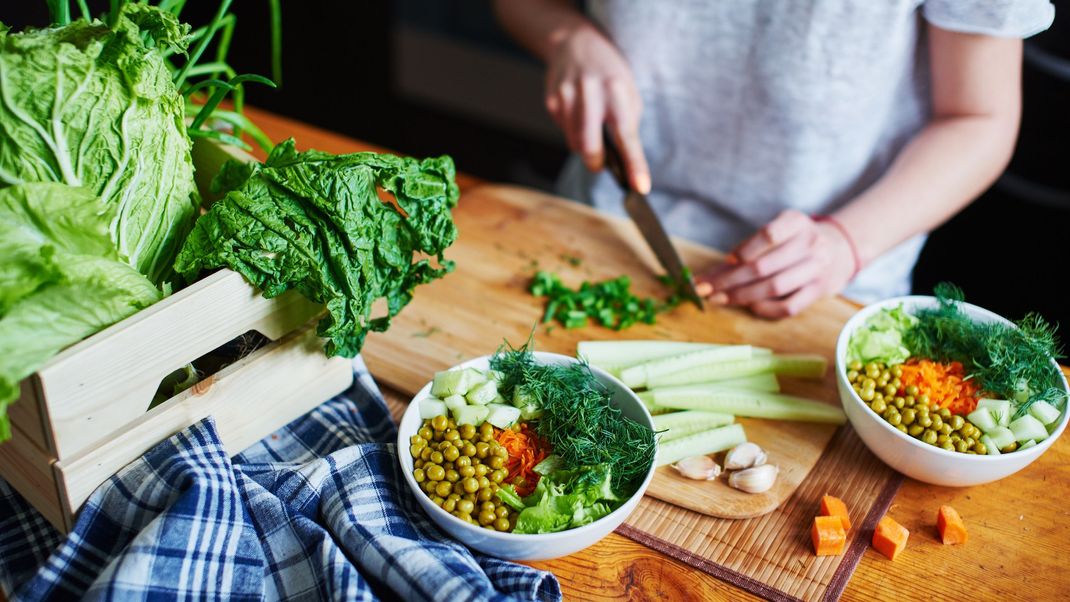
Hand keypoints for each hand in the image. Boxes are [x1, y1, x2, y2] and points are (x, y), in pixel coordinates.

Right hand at [545, 25, 649, 192]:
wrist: (574, 42)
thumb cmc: (608, 72)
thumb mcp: (628, 90)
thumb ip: (627, 122)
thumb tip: (624, 160)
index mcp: (616, 90)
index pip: (627, 135)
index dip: (634, 164)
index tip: (640, 187)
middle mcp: (590, 92)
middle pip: (590, 146)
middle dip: (596, 162)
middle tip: (601, 164)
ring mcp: (566, 96)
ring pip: (574, 143)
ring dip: (585, 146)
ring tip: (592, 126)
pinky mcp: (551, 102)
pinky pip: (564, 132)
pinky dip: (573, 133)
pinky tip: (578, 114)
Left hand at [695, 210, 856, 317]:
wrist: (838, 249)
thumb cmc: (794, 241)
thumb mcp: (778, 232)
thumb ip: (747, 248)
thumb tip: (710, 274)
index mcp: (797, 222)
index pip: (769, 235)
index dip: (744, 250)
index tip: (725, 261)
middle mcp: (811, 243)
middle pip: (764, 266)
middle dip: (730, 280)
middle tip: (705, 288)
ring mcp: (817, 269)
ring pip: (774, 287)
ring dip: (742, 296)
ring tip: (720, 299)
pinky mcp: (819, 291)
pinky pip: (789, 306)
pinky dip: (765, 308)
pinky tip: (750, 306)